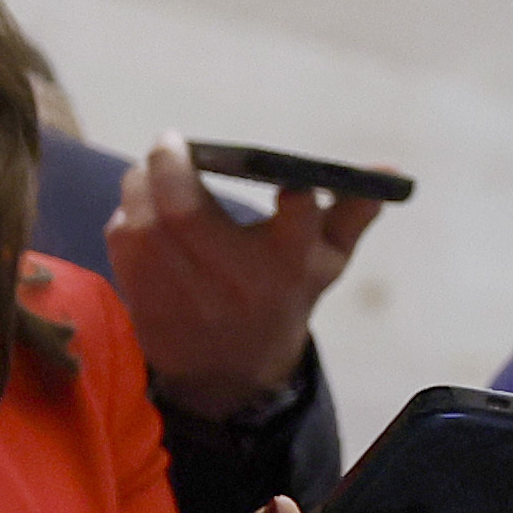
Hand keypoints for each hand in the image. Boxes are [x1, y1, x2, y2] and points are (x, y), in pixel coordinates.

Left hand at [103, 135, 374, 422]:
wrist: (228, 371)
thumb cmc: (282, 297)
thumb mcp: (325, 262)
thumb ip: (351, 213)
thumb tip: (389, 172)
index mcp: (288, 265)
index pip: (297, 223)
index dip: (296, 196)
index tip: (290, 179)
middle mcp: (234, 278)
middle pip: (187, 212)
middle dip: (173, 166)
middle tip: (171, 141)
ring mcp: (183, 290)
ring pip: (145, 221)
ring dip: (141, 184)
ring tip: (152, 168)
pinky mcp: (144, 297)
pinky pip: (123, 242)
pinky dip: (128, 215)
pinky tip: (142, 208)